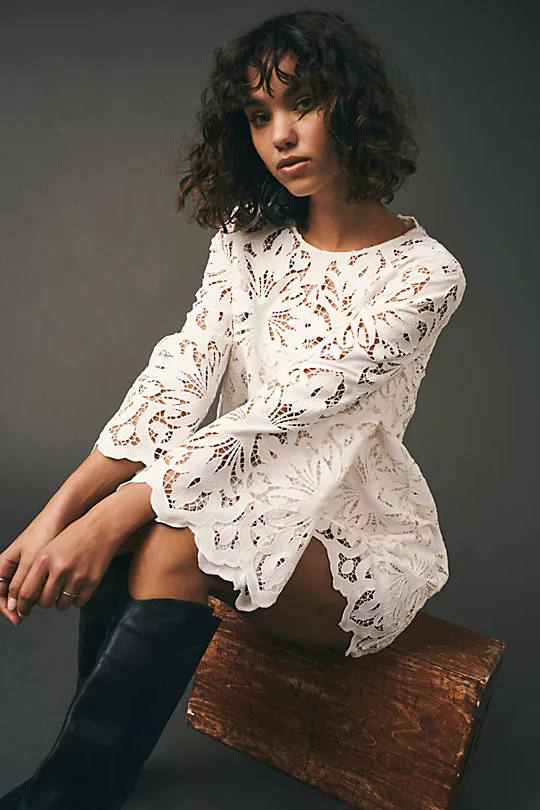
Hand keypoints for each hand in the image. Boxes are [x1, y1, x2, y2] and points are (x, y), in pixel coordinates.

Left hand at [2, 482, 154, 624]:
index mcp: (44, 559)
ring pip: (61, 605)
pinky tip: (76, 589)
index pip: (27, 592)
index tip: (24, 609)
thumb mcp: (49, 548)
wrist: (101, 528)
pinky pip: (79, 603)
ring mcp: (77, 576)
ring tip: (63, 591)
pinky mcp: (92, 581)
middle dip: (44, 602)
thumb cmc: (75, 535)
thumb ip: (38, 570)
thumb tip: (30, 594)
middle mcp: (60, 568)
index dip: (23, 605)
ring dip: (60, 602)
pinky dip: (76, 600)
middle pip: (44, 602)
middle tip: (47, 596)